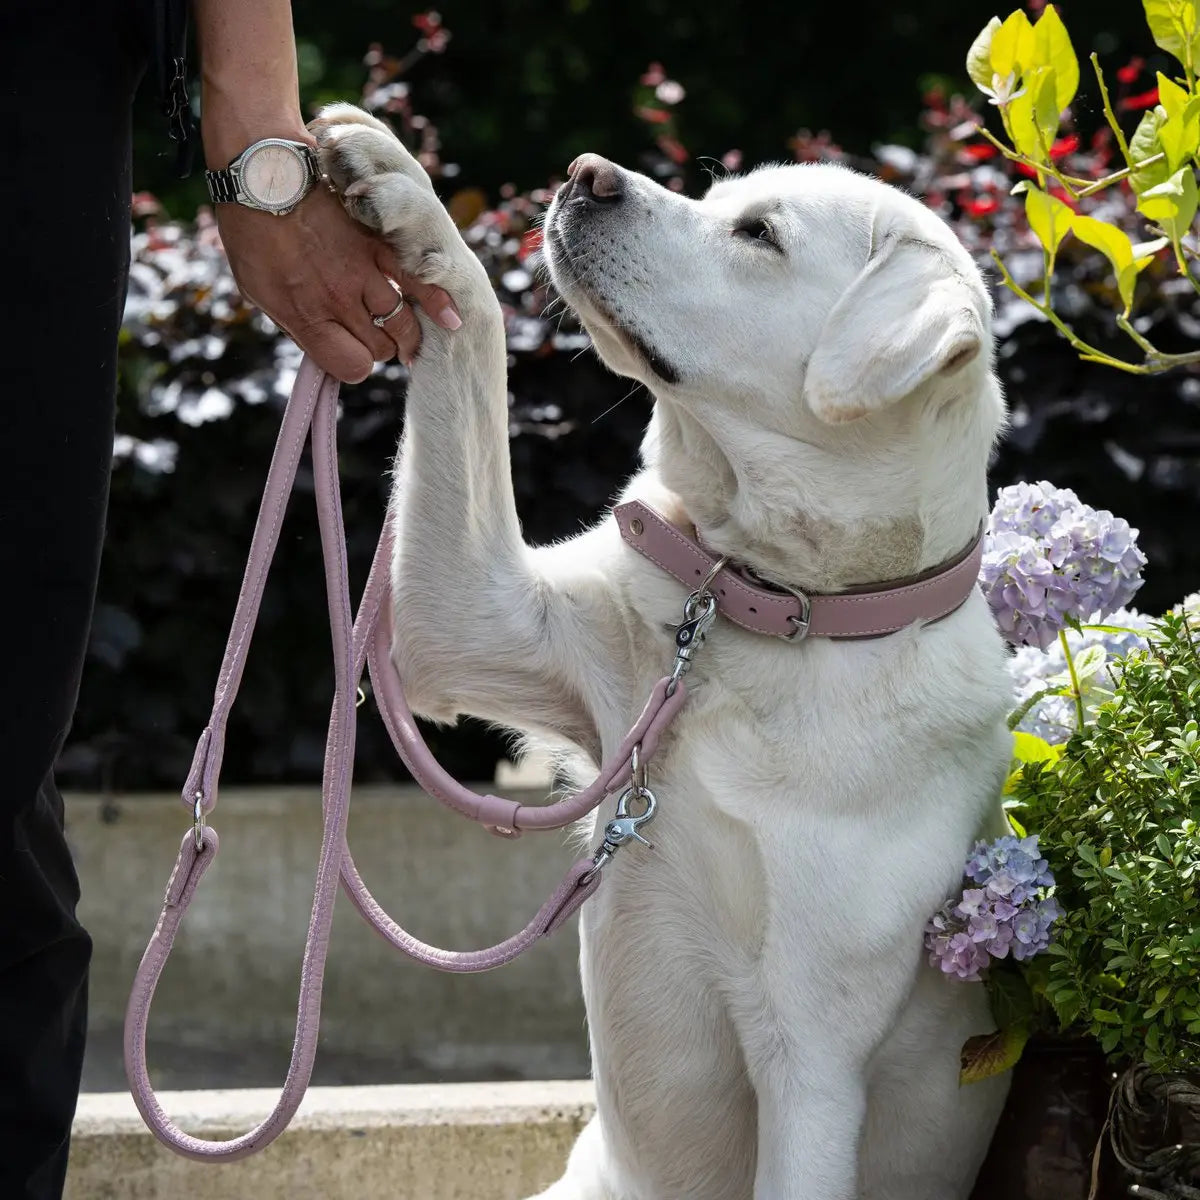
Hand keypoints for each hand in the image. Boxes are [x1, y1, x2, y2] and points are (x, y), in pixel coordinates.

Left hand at [216, 181, 461, 383]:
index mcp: (306, 315)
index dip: (353, 364)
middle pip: (379, 347)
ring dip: (405, 332)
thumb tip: (321, 348)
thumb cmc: (250, 230)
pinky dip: (437, 304)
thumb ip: (294, 322)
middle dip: (376, 346)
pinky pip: (419, 283)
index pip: (351, 367)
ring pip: (402, 323)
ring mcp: (363, 272)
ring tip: (407, 337)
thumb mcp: (257, 289)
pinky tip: (450, 319)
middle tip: (371, 335)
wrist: (261, 170)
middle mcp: (339, 300)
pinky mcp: (379, 244)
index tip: (348, 352)